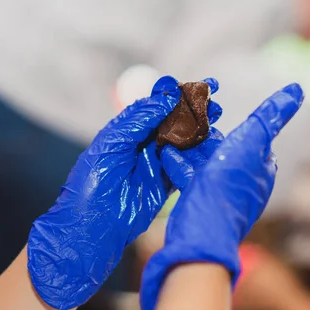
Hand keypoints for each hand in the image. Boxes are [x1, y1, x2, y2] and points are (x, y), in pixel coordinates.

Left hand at [27, 76, 220, 309]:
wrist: (92, 225)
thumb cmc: (93, 181)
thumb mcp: (112, 142)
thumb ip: (138, 119)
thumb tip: (165, 98)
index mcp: (129, 130)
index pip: (158, 106)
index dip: (178, 95)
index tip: (202, 84)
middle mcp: (144, 145)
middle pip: (175, 122)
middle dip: (196, 111)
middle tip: (216, 101)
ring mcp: (156, 165)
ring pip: (184, 143)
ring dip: (201, 131)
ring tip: (218, 119)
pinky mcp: (165, 185)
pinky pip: (185, 166)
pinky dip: (199, 156)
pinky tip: (213, 145)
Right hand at [140, 83, 303, 309]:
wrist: (202, 228)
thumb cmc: (228, 183)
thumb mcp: (251, 141)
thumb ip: (270, 116)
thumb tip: (296, 89)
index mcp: (261, 167)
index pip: (254, 138)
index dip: (237, 125)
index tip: (217, 110)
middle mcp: (245, 180)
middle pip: (225, 148)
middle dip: (207, 134)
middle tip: (188, 117)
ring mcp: (221, 191)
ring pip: (205, 161)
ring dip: (191, 146)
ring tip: (174, 129)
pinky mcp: (200, 199)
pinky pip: (191, 176)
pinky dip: (180, 163)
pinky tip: (166, 151)